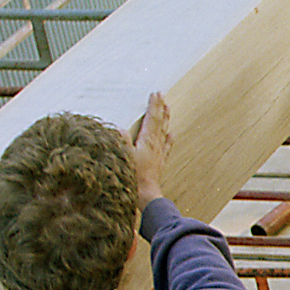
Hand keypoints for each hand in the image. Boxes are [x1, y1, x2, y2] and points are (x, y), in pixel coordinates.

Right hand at [130, 92, 171, 206]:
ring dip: (165, 119)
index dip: (153, 106)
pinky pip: (166, 147)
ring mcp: (158, 153)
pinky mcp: (159, 162)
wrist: (145, 195)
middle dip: (161, 108)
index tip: (156, 94)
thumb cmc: (134, 177)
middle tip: (163, 96)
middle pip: (160, 122)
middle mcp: (155, 145)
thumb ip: (122, 141)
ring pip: (164, 131)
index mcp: (147, 140)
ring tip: (168, 109)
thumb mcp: (124, 156)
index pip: (151, 118)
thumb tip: (118, 128)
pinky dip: (168, 139)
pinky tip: (171, 135)